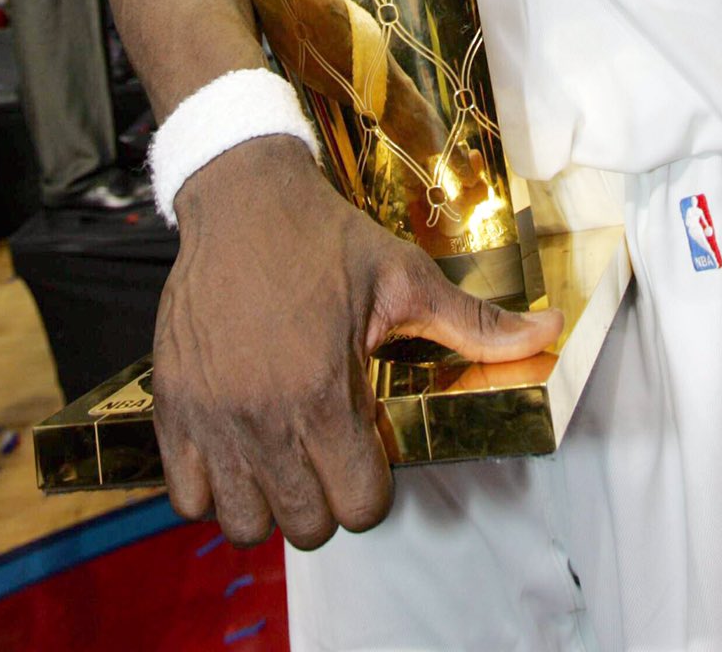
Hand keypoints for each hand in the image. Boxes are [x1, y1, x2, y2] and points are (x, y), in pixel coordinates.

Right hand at [152, 136, 561, 549]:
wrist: (240, 196)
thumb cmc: (323, 236)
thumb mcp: (404, 276)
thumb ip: (475, 323)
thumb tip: (550, 331)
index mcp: (322, 390)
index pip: (358, 504)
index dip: (372, 483)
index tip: (367, 444)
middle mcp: (263, 415)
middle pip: (305, 525)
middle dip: (326, 497)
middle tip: (328, 450)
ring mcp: (212, 416)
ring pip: (243, 521)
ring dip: (270, 501)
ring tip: (284, 455)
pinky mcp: (172, 406)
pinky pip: (187, 496)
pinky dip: (213, 488)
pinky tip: (239, 449)